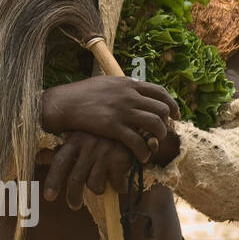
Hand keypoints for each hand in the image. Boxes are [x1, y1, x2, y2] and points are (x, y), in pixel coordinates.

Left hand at [38, 131, 134, 209]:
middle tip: (74, 206)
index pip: (60, 162)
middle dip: (73, 196)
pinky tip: (119, 179)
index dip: (53, 180)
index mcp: (74, 141)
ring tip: (102, 182)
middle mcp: (88, 146)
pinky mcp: (120, 160)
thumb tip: (36, 158)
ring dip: (98, 188)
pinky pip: (116, 185)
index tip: (49, 197)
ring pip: (95, 185)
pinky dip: (118, 187)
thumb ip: (59, 150)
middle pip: (76, 178)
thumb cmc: (99, 136)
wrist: (130, 127)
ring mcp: (105, 153)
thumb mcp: (79, 139)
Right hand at [41, 75, 178, 161]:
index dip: (172, 104)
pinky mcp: (114, 127)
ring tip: (154, 144)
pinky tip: (142, 156)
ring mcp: (122, 111)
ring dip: (159, 137)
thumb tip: (135, 88)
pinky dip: (144, 151)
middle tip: (161, 132)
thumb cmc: (81, 93)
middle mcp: (129, 96)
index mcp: (128, 83)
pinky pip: (138, 141)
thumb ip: (123, 86)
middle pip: (162, 109)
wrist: (63, 103)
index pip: (160, 92)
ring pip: (155, 124)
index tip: (175, 115)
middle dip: (166, 123)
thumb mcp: (105, 82)